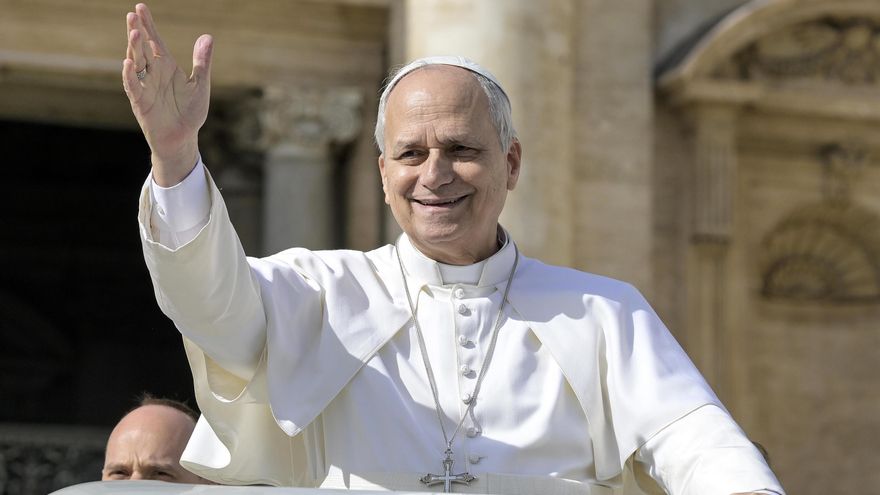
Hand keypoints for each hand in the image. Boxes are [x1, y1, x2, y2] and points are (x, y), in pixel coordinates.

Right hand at [122, 3, 212, 185]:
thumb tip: (207, 36)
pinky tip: (127, 63)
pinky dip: (129, 76)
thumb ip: (202, 62)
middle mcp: (153, 73)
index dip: (148, 25)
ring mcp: (145, 86)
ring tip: (134, 32)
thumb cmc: (189, 112)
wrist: (183, 138)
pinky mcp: (141, 102)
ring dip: (133, 48)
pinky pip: (133, 87)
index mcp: (166, 66)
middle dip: (137, 31)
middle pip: (142, 48)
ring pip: (136, 63)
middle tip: (132, 14)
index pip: (155, 41)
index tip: (140, 7)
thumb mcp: (200, 84)